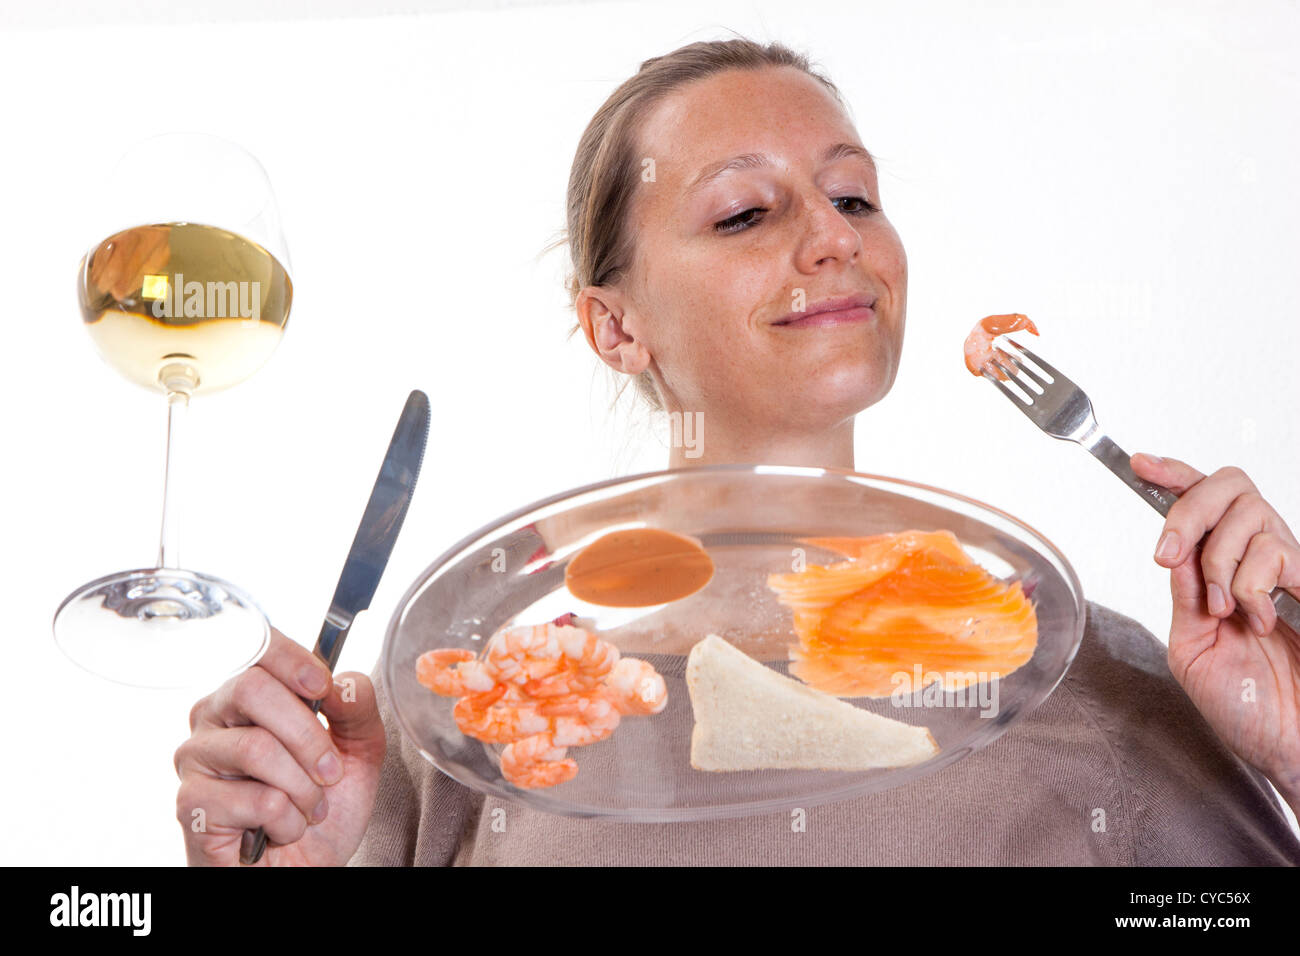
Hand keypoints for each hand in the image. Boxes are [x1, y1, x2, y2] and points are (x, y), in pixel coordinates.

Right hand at [175, 627, 386, 865]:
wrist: (302, 870)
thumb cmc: (319, 809)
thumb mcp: (358, 752)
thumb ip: (357, 709)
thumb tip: (345, 680)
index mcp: (249, 695)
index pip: (258, 648)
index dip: (294, 660)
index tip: (323, 687)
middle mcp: (213, 718)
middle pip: (251, 687)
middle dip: (307, 733)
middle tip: (330, 771)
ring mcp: (195, 759)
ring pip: (256, 747)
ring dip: (303, 787)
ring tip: (310, 808)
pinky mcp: (190, 804)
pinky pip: (256, 799)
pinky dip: (287, 820)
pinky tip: (281, 831)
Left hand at [1131, 453, 1299, 805]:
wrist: (1289, 746)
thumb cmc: (1246, 709)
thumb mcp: (1193, 648)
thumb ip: (1184, 597)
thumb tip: (1173, 550)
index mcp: (1223, 573)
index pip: (1203, 505)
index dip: (1174, 476)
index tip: (1139, 463)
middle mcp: (1259, 561)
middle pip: (1226, 485)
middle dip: (1186, 511)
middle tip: (1168, 554)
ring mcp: (1290, 568)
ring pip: (1248, 513)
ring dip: (1219, 562)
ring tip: (1227, 611)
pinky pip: (1274, 550)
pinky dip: (1250, 583)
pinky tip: (1257, 619)